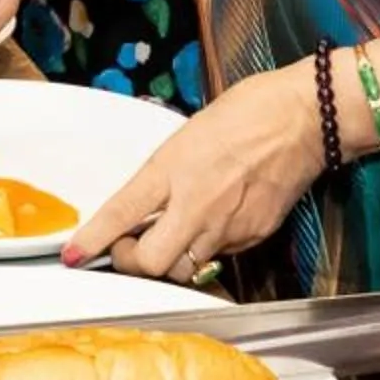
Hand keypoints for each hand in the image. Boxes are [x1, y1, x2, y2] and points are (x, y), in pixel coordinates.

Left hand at [64, 66, 321, 283]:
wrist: (305, 117)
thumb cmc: (248, 111)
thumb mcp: (188, 135)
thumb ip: (165, 175)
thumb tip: (147, 204)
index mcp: (174, 167)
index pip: (122, 213)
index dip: (92, 240)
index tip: (73, 255)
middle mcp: (197, 203)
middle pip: (151, 262)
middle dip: (133, 262)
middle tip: (131, 247)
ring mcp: (228, 225)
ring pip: (185, 267)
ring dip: (171, 259)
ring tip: (174, 233)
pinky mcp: (254, 236)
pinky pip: (220, 256)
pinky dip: (207, 248)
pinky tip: (214, 222)